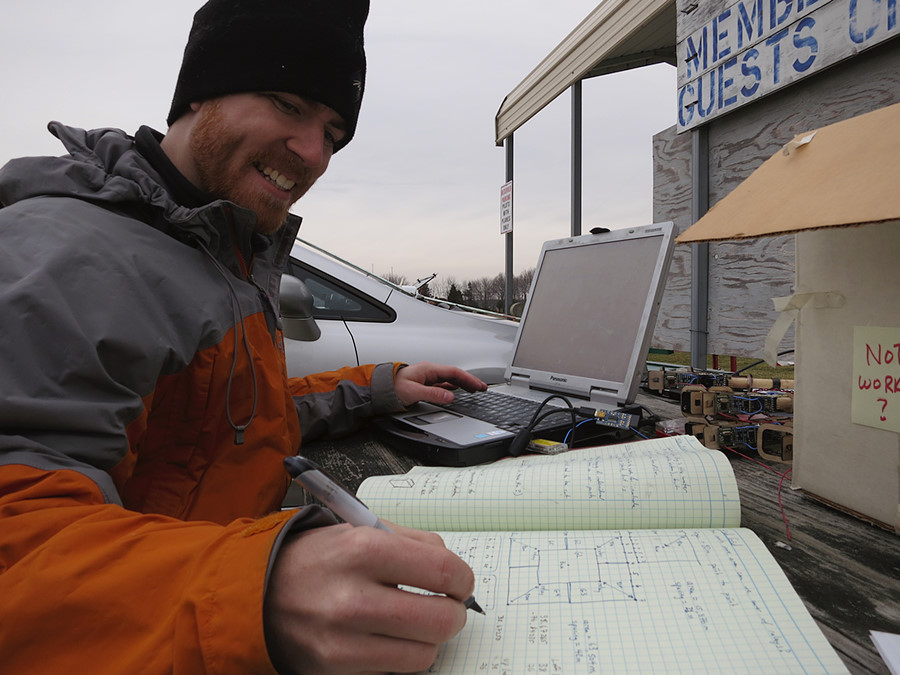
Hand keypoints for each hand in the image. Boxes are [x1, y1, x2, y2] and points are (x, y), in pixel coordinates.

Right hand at [264, 523, 474, 674]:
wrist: (256, 592)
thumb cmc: (314, 558)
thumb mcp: (359, 529)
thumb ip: (412, 542)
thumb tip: (454, 570)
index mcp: (363, 550)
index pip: (443, 571)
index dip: (462, 579)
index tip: (460, 582)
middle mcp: (352, 598)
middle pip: (441, 620)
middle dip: (453, 613)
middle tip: (446, 605)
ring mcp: (342, 641)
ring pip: (423, 654)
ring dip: (427, 638)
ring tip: (412, 620)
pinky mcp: (334, 670)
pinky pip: (393, 670)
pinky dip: (398, 654)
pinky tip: (384, 635)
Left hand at [394, 362, 486, 407]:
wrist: (379, 388)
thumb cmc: (392, 387)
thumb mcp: (413, 392)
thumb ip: (433, 394)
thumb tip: (450, 397)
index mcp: (429, 370)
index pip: (454, 373)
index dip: (469, 379)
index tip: (479, 386)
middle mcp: (429, 371)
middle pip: (454, 375)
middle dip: (470, 381)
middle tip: (482, 388)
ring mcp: (427, 377)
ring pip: (450, 379)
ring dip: (463, 384)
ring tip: (473, 389)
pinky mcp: (424, 383)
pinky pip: (443, 384)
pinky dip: (453, 388)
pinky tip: (456, 391)